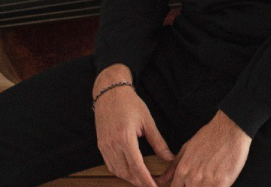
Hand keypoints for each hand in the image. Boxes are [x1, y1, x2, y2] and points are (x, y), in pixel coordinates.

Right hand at [94, 64, 173, 186]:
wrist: (110, 94)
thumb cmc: (131, 104)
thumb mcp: (148, 121)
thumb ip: (158, 142)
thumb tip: (169, 158)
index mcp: (125, 138)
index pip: (136, 166)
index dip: (146, 180)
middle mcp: (112, 145)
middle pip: (126, 172)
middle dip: (139, 182)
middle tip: (153, 185)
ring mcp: (104, 147)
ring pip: (117, 171)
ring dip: (130, 178)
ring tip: (144, 181)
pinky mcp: (101, 147)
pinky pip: (111, 165)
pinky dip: (121, 172)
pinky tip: (131, 172)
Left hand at [157, 110, 250, 186]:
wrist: (230, 128)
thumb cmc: (210, 135)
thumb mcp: (187, 148)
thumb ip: (173, 166)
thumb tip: (161, 180)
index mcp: (183, 171)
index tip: (187, 184)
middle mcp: (192, 178)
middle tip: (201, 181)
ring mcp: (207, 182)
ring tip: (210, 181)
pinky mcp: (221, 184)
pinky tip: (219, 183)